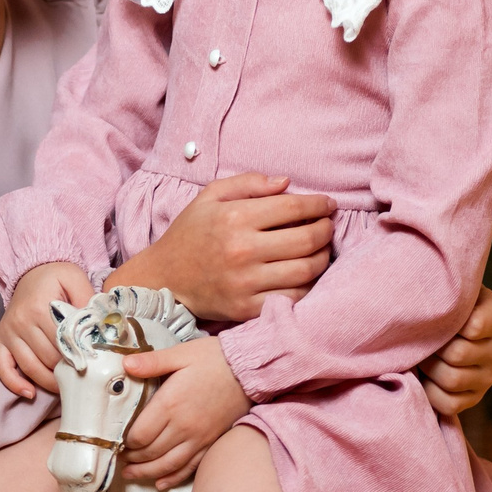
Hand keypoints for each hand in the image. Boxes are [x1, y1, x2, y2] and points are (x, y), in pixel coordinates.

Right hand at [0, 261, 94, 400]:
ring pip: (30, 367)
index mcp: (39, 306)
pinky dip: (15, 384)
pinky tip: (30, 393)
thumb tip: (99, 327)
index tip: (94, 366)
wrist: (31, 272)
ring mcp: (9, 332)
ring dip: (49, 382)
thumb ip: (88, 300)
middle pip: (48, 358)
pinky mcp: (0, 340)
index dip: (80, 357)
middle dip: (67, 371)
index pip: (63, 342)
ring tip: (66, 387)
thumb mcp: (75, 279)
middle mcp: (21, 321)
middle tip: (84, 379)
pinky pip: (2, 368)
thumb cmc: (55, 278)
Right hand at [107, 174, 333, 323]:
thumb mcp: (209, 197)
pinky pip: (292, 298)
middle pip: (306, 239)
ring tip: (321, 249)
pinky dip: (308, 285)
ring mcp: (245, 283)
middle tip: (328, 226)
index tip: (327, 204)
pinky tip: (306, 274)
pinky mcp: (246, 308)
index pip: (293, 207)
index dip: (318, 204)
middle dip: (326, 230)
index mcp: (235, 218)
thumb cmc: (190, 233)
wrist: (164, 278)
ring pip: (306, 270)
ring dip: (322, 257)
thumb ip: (247, 183)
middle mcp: (242, 251)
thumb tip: (286, 182)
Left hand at [115, 336, 248, 488]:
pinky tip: (161, 483)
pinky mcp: (211, 442)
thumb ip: (152, 362)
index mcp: (170, 404)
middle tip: (119, 458)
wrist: (251, 370)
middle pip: (150, 453)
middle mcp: (183, 426)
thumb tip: (125, 365)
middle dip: (132, 458)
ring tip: (131, 474)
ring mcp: (199, 438)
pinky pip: (190, 467)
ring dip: (147, 472)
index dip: (125, 441)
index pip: (139, 434)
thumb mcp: (181, 354)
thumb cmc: (215, 359)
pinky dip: (173, 477)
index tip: (116, 440)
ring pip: (168, 465)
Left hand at [419, 285, 491, 416]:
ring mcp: (487, 377)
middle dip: (431, 347)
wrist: (445, 325)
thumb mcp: (452, 290)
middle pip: (457, 355)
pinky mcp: (473, 398)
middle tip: (417, 339)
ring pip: (452, 380)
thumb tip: (426, 294)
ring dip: (428, 369)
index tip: (432, 316)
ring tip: (420, 355)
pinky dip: (430, 393)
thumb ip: (449, 289)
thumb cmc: (443, 304)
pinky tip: (424, 378)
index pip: (472, 327)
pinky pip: (449, 404)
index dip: (445, 324)